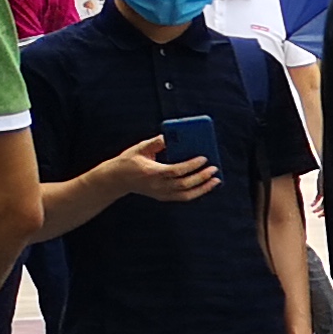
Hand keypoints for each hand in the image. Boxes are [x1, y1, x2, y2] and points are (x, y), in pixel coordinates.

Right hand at [105, 135, 219, 204]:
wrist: (116, 179)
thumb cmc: (129, 160)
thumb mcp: (140, 148)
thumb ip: (157, 142)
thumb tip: (173, 135)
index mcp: (151, 171)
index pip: (175, 170)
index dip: (191, 165)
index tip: (204, 158)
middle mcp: (156, 185)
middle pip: (184, 184)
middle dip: (201, 177)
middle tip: (214, 168)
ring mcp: (160, 193)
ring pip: (186, 194)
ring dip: (203, 188)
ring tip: (216, 180)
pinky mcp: (162, 197)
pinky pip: (183, 197)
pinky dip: (197, 192)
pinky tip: (207, 186)